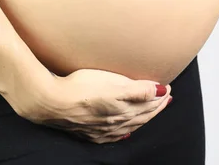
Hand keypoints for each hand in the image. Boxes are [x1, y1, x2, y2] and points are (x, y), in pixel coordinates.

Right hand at [13, 68, 171, 143]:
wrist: (50, 103)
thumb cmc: (80, 89)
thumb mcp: (113, 84)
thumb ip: (138, 89)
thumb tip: (160, 91)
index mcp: (123, 110)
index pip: (148, 106)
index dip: (160, 98)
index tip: (168, 89)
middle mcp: (115, 123)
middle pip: (141, 116)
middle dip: (155, 108)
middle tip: (165, 99)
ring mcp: (101, 130)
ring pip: (129, 125)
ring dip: (142, 118)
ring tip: (150, 112)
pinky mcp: (88, 132)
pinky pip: (113, 135)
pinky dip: (124, 131)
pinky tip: (124, 132)